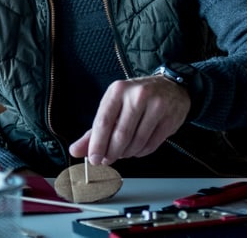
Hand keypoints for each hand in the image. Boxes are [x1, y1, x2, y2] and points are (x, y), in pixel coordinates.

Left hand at [68, 75, 191, 165]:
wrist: (170, 87)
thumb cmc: (137, 97)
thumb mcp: (113, 106)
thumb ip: (94, 131)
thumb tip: (76, 150)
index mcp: (118, 90)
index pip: (103, 122)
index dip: (97, 144)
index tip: (94, 158)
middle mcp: (138, 95)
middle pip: (121, 134)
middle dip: (112, 153)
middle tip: (107, 159)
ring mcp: (156, 106)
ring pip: (136, 142)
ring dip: (127, 153)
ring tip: (123, 151)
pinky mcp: (169, 119)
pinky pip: (151, 145)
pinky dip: (141, 152)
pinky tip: (137, 147)